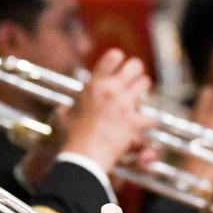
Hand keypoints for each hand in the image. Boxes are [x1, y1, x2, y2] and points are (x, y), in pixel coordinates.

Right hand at [56, 49, 153, 171]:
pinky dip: (149, 121)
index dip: (119, 59)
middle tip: (134, 80)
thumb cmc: (69, 138)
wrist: (82, 156)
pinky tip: (146, 123)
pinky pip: (151, 117)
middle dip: (136, 71)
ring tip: (140, 96)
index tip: (119, 67)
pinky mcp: (133, 121)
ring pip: (145, 83)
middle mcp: (110, 90)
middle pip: (135, 65)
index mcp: (94, 85)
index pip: (113, 56)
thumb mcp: (61, 118)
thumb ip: (65, 109)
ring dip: (143, 89)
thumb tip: (62, 109)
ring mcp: (123, 105)